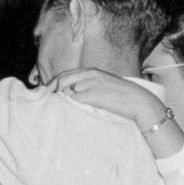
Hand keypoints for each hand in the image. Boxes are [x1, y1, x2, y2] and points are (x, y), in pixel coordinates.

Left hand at [47, 68, 165, 127]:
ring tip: (53, 109)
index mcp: (91, 71)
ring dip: (58, 99)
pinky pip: (74, 99)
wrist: (138, 101)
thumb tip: (74, 96)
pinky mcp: (93, 94)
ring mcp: (91, 84)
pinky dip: (68, 105)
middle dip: (50, 91)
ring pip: (66, 89)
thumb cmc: (122, 98)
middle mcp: (89, 75)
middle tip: (44, 103)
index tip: (46, 95)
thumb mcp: (104, 87)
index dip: (53, 85)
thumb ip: (90, 88)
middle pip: (61, 80)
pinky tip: (65, 112)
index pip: (65, 75)